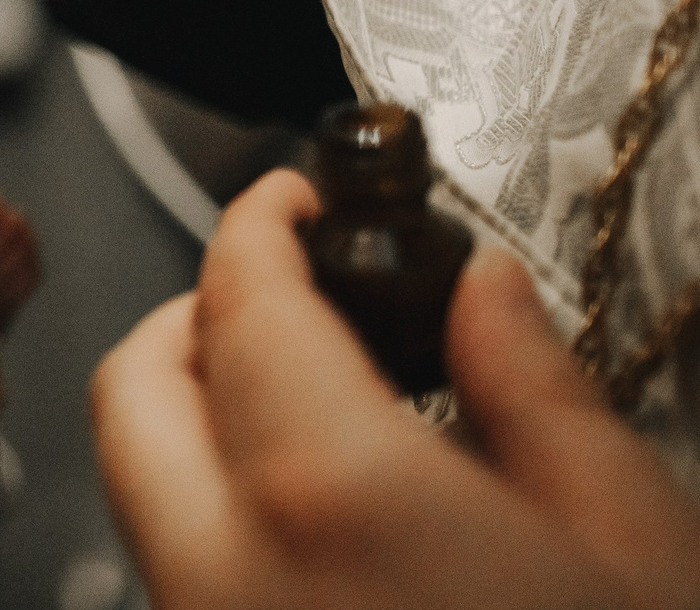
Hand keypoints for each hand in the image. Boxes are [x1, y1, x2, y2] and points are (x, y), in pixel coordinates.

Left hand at [92, 170, 699, 609]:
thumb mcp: (640, 546)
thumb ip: (541, 394)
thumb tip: (486, 294)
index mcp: (330, 495)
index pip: (240, 299)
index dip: (260, 224)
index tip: (293, 200)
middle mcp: (227, 572)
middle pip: (133, 388)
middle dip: (195, 315)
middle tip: (286, 291)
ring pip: (139, 489)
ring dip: (197, 421)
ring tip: (322, 405)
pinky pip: (177, 571)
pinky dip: (219, 515)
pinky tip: (325, 521)